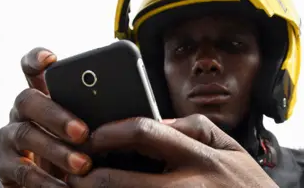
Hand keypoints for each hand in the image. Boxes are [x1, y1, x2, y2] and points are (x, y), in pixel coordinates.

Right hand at [0, 48, 91, 187]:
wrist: (57, 180)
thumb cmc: (81, 146)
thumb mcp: (90, 126)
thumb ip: (97, 113)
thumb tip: (127, 110)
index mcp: (43, 94)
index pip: (32, 68)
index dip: (36, 59)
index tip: (51, 59)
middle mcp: (22, 111)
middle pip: (28, 100)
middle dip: (56, 115)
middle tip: (83, 133)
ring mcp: (10, 136)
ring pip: (25, 134)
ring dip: (55, 150)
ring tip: (82, 165)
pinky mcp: (4, 164)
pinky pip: (20, 170)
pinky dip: (44, 181)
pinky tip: (65, 187)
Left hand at [67, 114, 277, 187]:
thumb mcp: (232, 149)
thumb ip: (195, 129)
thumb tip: (157, 121)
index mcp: (201, 158)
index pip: (145, 133)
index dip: (110, 132)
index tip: (92, 135)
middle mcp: (188, 187)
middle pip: (120, 181)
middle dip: (87, 176)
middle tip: (72, 172)